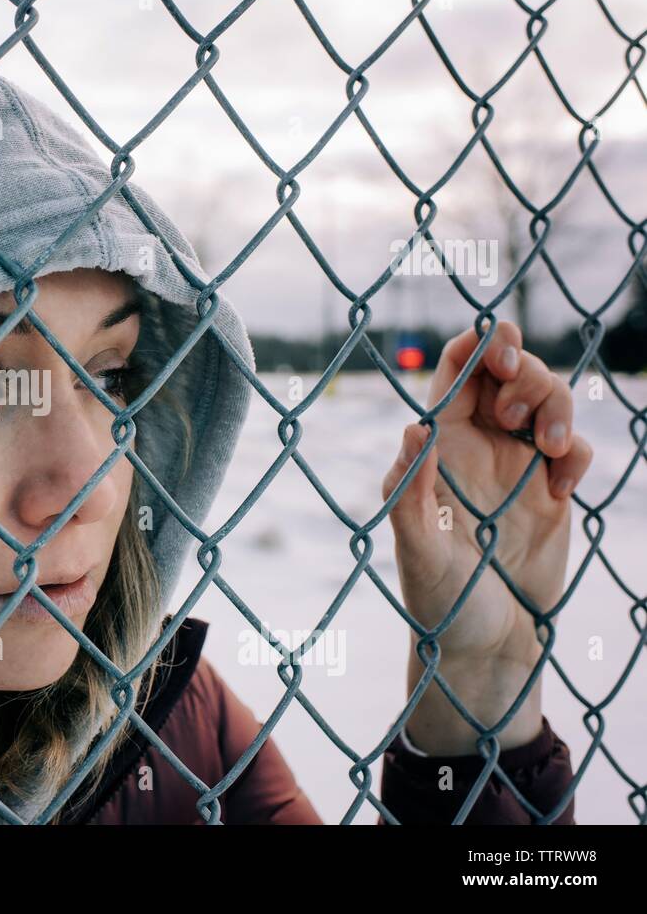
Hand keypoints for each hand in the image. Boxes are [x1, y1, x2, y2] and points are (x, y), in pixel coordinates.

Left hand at [380, 320, 592, 753]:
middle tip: (513, 411)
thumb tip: (414, 428)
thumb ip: (412, 492)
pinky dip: (577, 453)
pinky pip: (574, 448)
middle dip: (521, 369)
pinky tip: (562, 488)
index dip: (475, 346)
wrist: (484, 647)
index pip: (454, 376)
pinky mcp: (552, 493)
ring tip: (548, 445)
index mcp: (437, 448)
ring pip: (545, 400)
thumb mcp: (417, 550)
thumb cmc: (437, 600)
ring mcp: (518, 468)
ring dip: (553, 405)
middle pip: (507, 374)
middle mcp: (476, 448)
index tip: (497, 343)